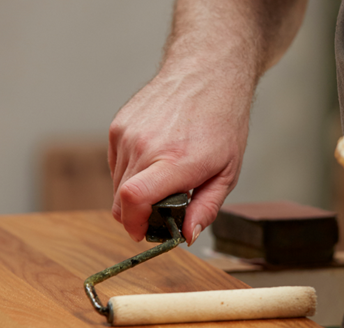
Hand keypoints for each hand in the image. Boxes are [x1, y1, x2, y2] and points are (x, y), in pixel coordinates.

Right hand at [109, 67, 253, 244]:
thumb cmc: (223, 123)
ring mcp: (128, 134)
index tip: (143, 233)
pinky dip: (130, 173)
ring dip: (133, 195)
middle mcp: (146, 146)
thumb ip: (206, 208)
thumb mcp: (227, 173)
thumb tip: (186, 236)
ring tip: (163, 183)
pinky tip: (154, 162)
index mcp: (176, 160)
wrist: (207, 75)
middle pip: (121, 199)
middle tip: (159, 214)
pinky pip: (116, 165)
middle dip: (136, 216)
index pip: (134, 199)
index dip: (134, 224)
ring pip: (116, 184)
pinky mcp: (118, 126)